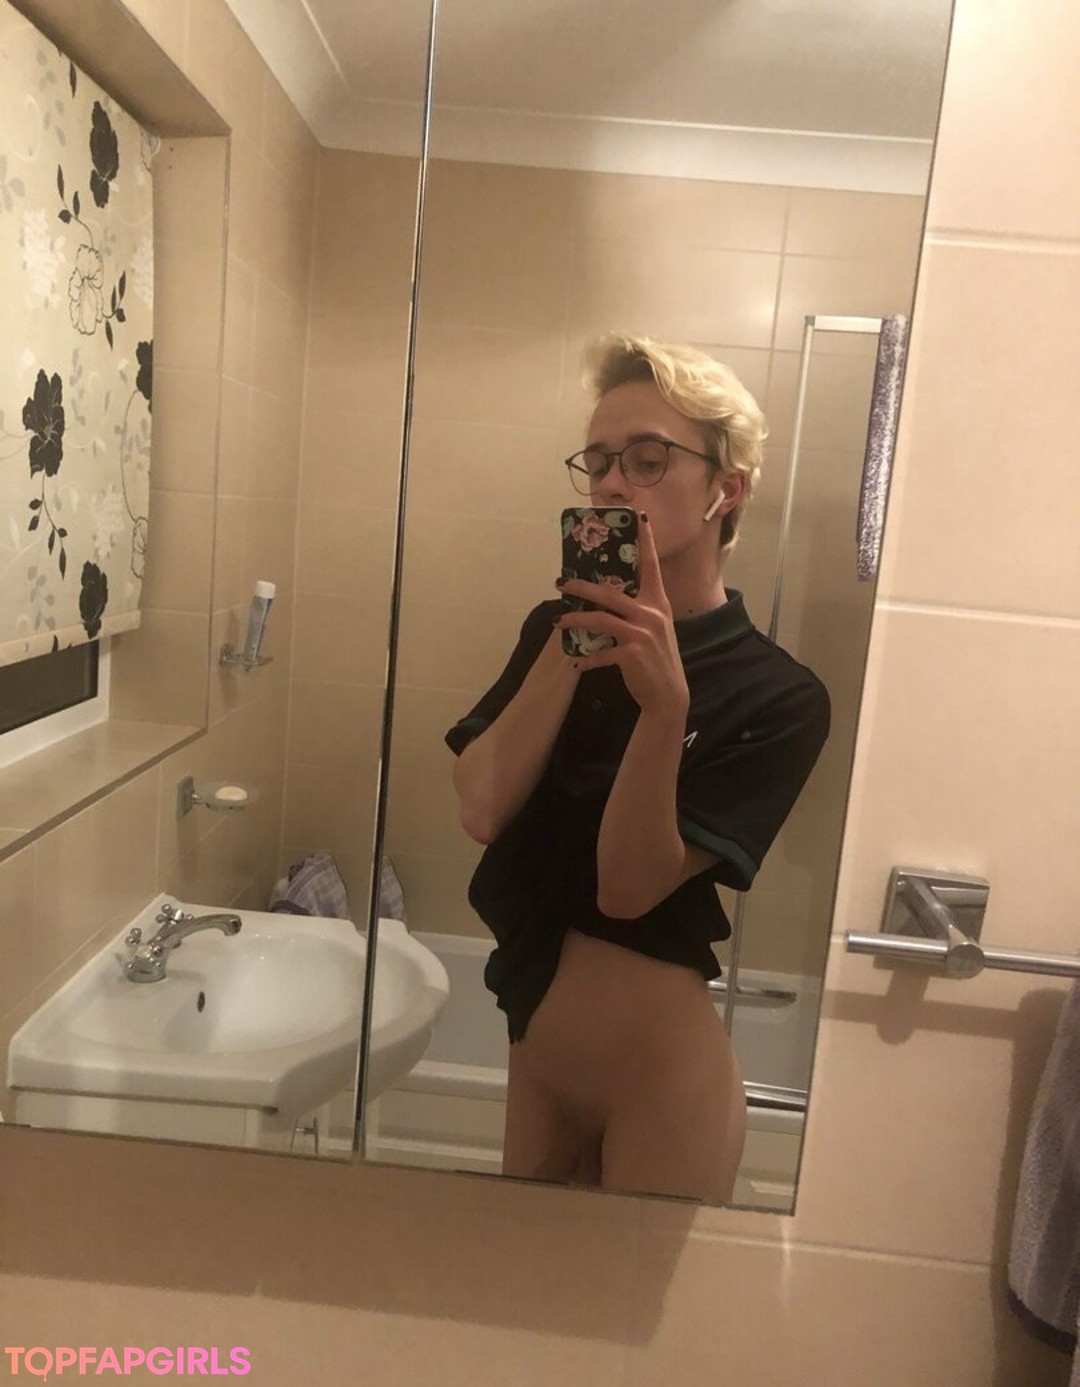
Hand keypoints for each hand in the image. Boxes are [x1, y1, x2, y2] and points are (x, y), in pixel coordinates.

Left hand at [555, 513, 688, 716]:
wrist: (668, 695)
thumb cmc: (657, 659)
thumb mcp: (654, 628)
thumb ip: (638, 610)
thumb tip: (608, 596)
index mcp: (658, 602)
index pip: (650, 566)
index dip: (645, 541)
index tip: (639, 518)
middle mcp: (651, 613)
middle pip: (610, 592)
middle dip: (581, 585)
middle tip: (560, 582)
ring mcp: (642, 633)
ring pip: (600, 619)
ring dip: (575, 619)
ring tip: (558, 621)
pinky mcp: (632, 653)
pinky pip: (601, 652)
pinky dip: (587, 658)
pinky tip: (577, 663)